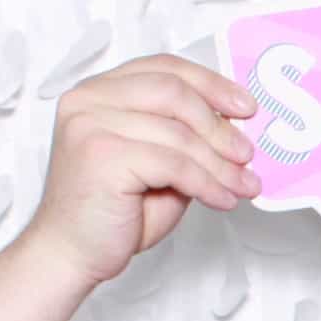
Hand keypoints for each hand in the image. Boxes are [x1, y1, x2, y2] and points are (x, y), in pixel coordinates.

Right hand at [17, 54, 261, 289]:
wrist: (72, 252)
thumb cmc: (114, 211)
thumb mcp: (160, 164)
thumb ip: (185, 137)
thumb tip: (235, 126)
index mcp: (100, 91)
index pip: (164, 67)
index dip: (211, 84)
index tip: (246, 107)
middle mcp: (88, 99)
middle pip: (174, 92)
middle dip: (219, 126)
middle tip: (248, 154)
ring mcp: (91, 124)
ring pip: (179, 133)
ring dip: (221, 164)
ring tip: (243, 185)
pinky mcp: (101, 156)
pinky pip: (174, 164)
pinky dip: (207, 184)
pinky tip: (222, 199)